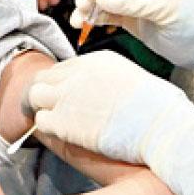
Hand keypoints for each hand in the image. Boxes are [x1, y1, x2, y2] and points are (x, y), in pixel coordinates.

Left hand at [25, 51, 187, 163]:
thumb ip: (108, 80)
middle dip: (46, 93)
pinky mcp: (63, 121)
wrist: (160, 126)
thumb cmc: (159, 107)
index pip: (63, 68)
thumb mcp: (131, 78)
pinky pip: (41, 121)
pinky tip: (63, 134)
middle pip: (43, 78)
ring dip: (43, 109)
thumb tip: (103, 92)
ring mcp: (67, 96)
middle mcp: (77, 73)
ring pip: (34, 96)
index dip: (62, 84)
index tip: (68, 97)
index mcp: (96, 60)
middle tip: (55, 109)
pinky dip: (48, 128)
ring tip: (57, 122)